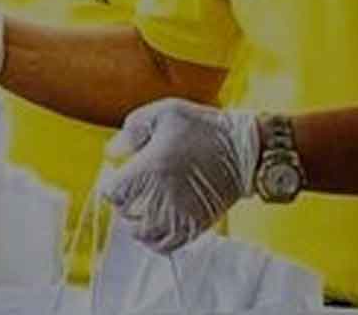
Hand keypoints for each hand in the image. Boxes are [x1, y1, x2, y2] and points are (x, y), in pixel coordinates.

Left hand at [98, 99, 259, 253]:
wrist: (245, 150)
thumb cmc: (204, 128)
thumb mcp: (165, 113)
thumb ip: (132, 130)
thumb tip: (113, 152)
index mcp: (150, 168)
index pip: (112, 192)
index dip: (112, 183)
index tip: (119, 175)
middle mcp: (161, 196)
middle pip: (125, 213)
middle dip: (126, 199)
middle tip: (135, 187)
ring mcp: (178, 215)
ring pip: (141, 233)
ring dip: (137, 221)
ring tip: (144, 207)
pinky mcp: (194, 226)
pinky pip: (164, 246)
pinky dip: (155, 240)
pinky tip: (156, 225)